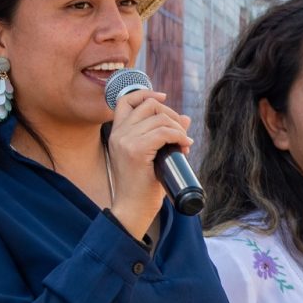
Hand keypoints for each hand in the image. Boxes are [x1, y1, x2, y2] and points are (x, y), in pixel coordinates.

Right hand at [106, 87, 190, 237]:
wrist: (133, 209)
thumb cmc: (143, 186)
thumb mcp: (153, 156)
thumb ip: (164, 135)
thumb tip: (185, 118)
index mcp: (117, 133)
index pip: (126, 100)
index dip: (146, 93)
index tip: (165, 97)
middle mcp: (118, 133)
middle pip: (149, 105)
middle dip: (171, 114)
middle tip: (181, 133)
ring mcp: (126, 141)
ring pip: (159, 118)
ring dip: (178, 128)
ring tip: (184, 144)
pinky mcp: (136, 151)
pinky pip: (164, 132)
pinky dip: (179, 136)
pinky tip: (184, 145)